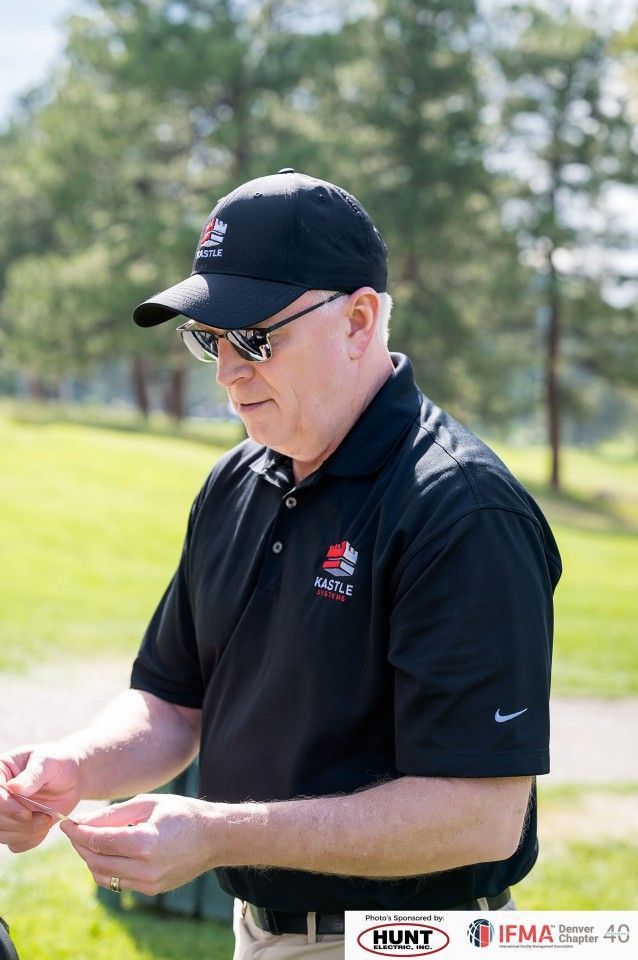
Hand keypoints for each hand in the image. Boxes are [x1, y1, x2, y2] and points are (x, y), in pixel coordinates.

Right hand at [0, 745, 81, 852]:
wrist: (73, 775)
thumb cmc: (58, 762)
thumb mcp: (48, 762)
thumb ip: (33, 774)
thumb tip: (13, 787)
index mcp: (0, 772)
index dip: (6, 809)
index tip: (26, 813)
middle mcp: (0, 794)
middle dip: (19, 824)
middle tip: (44, 817)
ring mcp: (6, 812)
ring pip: (3, 835)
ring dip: (26, 833)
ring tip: (47, 819)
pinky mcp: (15, 826)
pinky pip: (15, 844)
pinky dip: (30, 840)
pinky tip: (45, 826)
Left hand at [60, 794, 221, 895]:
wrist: (214, 837)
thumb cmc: (182, 813)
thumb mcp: (148, 804)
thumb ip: (114, 814)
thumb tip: (83, 821)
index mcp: (145, 842)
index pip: (99, 841)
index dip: (78, 832)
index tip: (66, 823)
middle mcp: (146, 868)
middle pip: (97, 860)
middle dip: (80, 845)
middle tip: (74, 830)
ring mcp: (149, 883)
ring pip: (103, 876)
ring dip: (90, 859)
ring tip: (89, 841)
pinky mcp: (151, 890)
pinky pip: (118, 883)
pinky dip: (106, 869)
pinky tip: (106, 853)